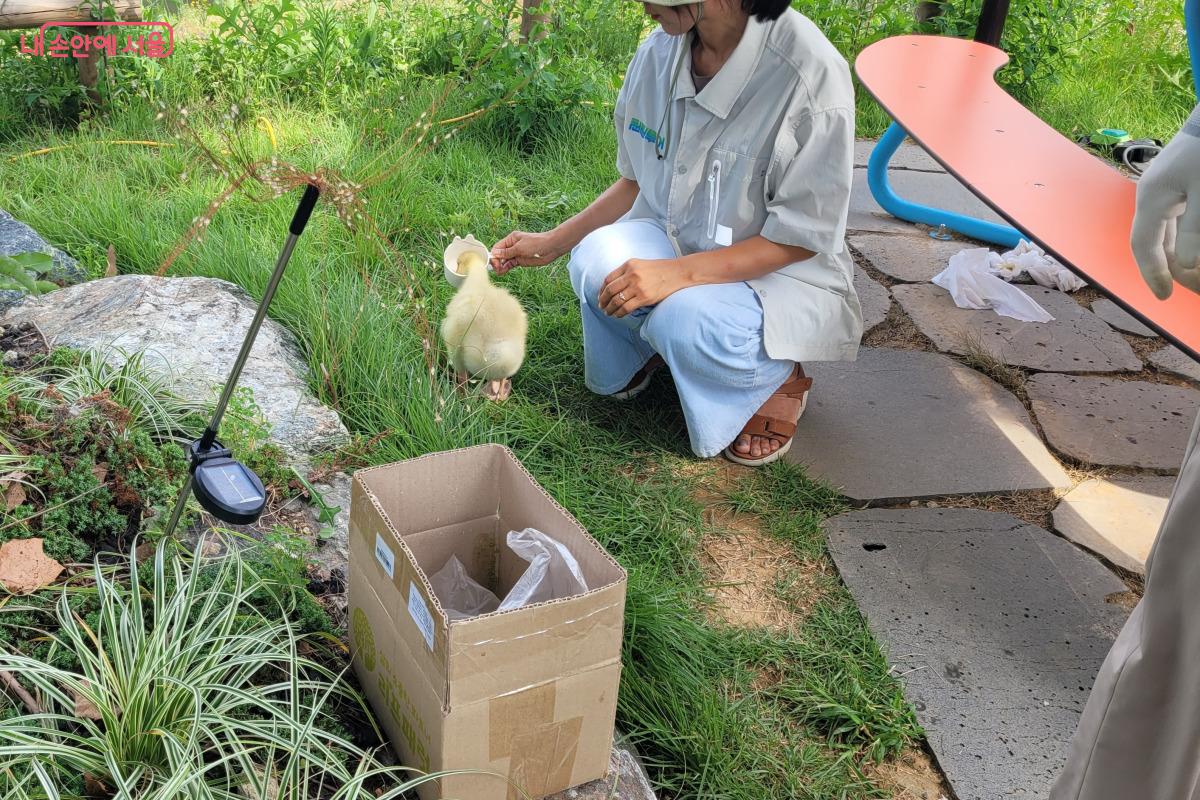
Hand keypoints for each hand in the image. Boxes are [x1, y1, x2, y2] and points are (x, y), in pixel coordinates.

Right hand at [491, 230, 565, 274]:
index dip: (494, 255)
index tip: (494, 263)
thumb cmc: (536, 243)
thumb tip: (494, 253)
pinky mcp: (520, 261)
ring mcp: (516, 254)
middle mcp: (512, 246)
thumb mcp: (520, 248)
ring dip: (500, 266)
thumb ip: (507, 252)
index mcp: (510, 239)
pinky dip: (505, 268)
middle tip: (496, 269)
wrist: (551, 248)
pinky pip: (510, 265)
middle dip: (497, 262)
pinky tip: (502, 271)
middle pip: (499, 255)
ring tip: (499, 272)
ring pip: (504, 261)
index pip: (497, 247)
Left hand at [599, 258, 689, 316]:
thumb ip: (626, 272)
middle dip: (603, 300)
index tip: (600, 296)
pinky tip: (618, 315)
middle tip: (601, 306)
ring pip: (616, 301)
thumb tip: (612, 286)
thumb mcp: (640, 264)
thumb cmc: (659, 269)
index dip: (602, 289)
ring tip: (608, 313)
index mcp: (629, 265)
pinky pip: (626, 308)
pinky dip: (619, 313)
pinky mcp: (644, 298)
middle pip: (610, 290)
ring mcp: (637, 287)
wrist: (677, 273)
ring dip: (609, 309)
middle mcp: (631, 275)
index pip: (608, 279)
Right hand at [1131, 111, 1199, 298]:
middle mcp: (1152, 198)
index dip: (1153, 274)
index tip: (1164, 297)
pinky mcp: (1177, 186)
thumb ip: (1195, 229)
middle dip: (1170, 269)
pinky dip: (1184, 239)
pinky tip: (1195, 249)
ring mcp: (1164, 191)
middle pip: (1153, 243)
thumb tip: (1186, 265)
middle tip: (1190, 289)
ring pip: (1164, 234)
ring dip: (1178, 256)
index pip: (1144, 246)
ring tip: (1194, 274)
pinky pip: (1175, 221)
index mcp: (1153, 199)